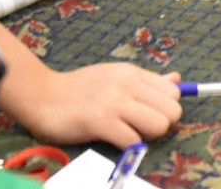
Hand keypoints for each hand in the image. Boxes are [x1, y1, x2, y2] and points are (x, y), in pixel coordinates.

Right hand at [0, 62, 181, 147]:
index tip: (150, 115)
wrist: (43, 97)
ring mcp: (114, 102)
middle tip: (142, 128)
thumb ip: (147, 81)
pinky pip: (134, 140)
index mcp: (132, 73)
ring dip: (149, 136)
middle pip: (173, 110)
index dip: (166, 108)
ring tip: (130, 135)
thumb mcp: (115, 76)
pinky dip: (130, 147)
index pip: (173, 92)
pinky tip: (116, 141)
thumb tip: (177, 80)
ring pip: (159, 125)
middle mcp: (127, 84)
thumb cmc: (80, 89)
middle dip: (162, 125)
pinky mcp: (101, 121)